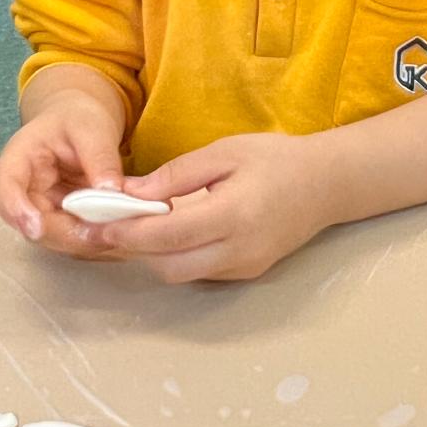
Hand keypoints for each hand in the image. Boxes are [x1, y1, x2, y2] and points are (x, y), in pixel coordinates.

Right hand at [0, 88, 125, 258]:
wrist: (78, 122)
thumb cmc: (77, 118)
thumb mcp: (91, 128)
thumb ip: (100, 157)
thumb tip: (110, 192)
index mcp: (18, 159)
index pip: (4, 188)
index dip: (16, 210)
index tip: (36, 227)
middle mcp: (22, 191)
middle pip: (30, 223)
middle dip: (66, 234)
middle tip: (104, 234)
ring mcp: (39, 209)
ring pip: (53, 237)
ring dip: (83, 240)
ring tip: (117, 232)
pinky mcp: (59, 221)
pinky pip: (72, 237)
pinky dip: (93, 238)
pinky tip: (117, 232)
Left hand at [93, 133, 329, 282]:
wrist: (327, 184)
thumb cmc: (276, 159)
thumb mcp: (225, 152)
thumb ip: (177, 174)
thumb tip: (132, 192)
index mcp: (234, 214)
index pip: (169, 234)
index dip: (130, 232)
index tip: (99, 222)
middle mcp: (239, 250)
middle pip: (169, 265)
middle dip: (136, 248)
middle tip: (111, 225)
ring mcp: (244, 267)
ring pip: (182, 274)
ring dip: (155, 255)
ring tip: (138, 226)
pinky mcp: (247, 274)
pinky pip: (201, 272)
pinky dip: (179, 256)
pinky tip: (172, 233)